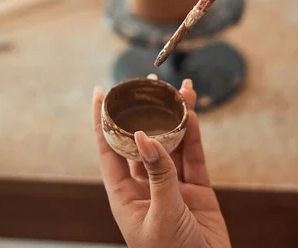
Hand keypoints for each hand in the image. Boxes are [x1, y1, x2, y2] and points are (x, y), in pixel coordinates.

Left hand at [93, 77, 230, 247]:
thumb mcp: (161, 215)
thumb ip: (158, 175)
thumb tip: (144, 137)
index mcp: (124, 195)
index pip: (108, 150)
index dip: (102, 121)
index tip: (100, 92)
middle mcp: (145, 186)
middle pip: (141, 141)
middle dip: (144, 112)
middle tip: (148, 83)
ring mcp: (172, 186)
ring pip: (171, 144)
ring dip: (175, 118)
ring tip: (180, 91)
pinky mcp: (196, 189)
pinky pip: (193, 156)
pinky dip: (194, 135)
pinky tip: (192, 115)